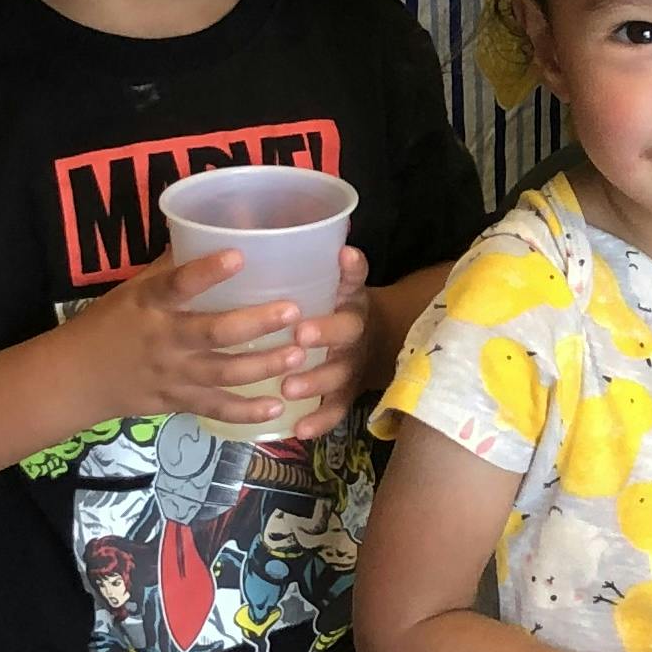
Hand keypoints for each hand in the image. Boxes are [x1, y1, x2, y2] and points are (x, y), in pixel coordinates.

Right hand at [106, 247, 338, 432]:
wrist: (76, 378)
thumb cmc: (112, 322)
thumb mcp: (134, 288)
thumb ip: (173, 267)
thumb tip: (212, 228)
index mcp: (150, 303)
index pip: (177, 284)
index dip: (207, 271)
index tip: (239, 256)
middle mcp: (164, 339)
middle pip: (213, 332)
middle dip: (256, 323)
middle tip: (293, 312)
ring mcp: (173, 374)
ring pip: (224, 372)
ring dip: (264, 365)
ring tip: (300, 356)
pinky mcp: (178, 401)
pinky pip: (216, 409)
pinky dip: (247, 411)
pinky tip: (278, 406)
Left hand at [256, 247, 383, 441]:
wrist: (374, 344)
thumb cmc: (334, 306)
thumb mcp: (333, 280)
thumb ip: (316, 259)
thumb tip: (277, 222)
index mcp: (350, 297)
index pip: (356, 279)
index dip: (351, 269)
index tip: (341, 258)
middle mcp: (355, 331)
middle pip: (347, 332)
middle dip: (325, 333)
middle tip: (299, 336)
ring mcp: (352, 366)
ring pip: (338, 375)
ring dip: (315, 382)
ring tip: (287, 388)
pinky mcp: (346, 394)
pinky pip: (335, 410)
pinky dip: (319, 421)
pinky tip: (298, 429)